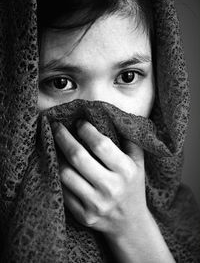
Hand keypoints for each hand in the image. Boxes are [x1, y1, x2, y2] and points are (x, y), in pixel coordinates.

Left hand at [52, 120, 147, 236]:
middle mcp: (111, 188)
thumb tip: (111, 117)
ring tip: (54, 144)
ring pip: (66, 174)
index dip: (86, 130)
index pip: (101, 145)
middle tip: (56, 126)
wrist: (130, 223)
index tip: (79, 123)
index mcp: (126, 171)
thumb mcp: (138, 162)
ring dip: (57, 156)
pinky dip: (57, 175)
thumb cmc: (132, 186)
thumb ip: (129, 140)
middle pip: (78, 157)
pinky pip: (63, 191)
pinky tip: (57, 164)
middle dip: (63, 137)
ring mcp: (96, 204)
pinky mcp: (84, 216)